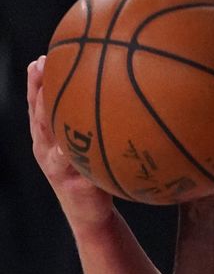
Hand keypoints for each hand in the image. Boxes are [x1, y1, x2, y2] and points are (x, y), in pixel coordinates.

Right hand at [27, 57, 114, 230]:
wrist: (91, 214)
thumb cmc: (93, 174)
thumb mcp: (88, 146)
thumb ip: (90, 123)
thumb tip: (117, 88)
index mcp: (49, 139)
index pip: (39, 106)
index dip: (36, 83)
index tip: (41, 59)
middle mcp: (47, 151)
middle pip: (39, 117)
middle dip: (38, 91)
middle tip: (41, 66)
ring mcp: (58, 169)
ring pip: (51, 141)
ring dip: (50, 119)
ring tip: (50, 99)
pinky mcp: (76, 187)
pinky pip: (78, 169)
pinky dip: (78, 158)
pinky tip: (79, 146)